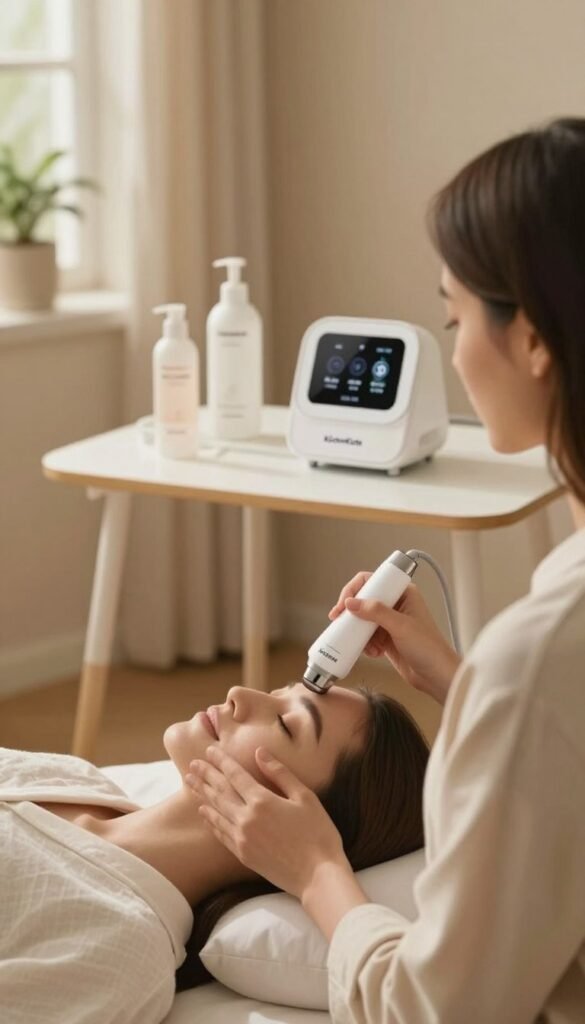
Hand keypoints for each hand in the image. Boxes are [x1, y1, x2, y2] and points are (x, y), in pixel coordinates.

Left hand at [186, 744, 349, 899]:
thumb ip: (280, 773)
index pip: (235, 775)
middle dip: (206, 775)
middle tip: (193, 764)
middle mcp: (246, 818)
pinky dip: (210, 820)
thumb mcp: (305, 797)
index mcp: (262, 801)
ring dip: (202, 794)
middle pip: (220, 791)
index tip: (210, 750)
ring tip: (190, 783)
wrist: (317, 876)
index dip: (221, 761)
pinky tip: (204, 812)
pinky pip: (220, 833)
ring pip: (216, 811)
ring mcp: (242, 838)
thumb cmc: (318, 833)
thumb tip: (260, 752)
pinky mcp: (243, 854)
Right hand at [329, 573, 460, 704]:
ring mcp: (390, 622)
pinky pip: (366, 636)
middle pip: (364, 600)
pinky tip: (374, 652)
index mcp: (403, 593)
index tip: (344, 604)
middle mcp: (396, 604)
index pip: (373, 581)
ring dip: (359, 633)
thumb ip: (376, 612)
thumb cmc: (429, 648)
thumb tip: (351, 603)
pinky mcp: (386, 638)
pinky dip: (365, 644)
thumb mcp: (401, 626)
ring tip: (366, 645)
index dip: (355, 590)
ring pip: (363, 620)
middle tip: (339, 621)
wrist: (436, 676)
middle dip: (352, 613)